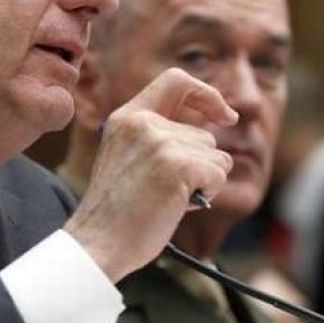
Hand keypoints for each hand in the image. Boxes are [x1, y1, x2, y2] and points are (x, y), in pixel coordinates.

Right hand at [64, 68, 237, 281]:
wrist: (98, 241)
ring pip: (215, 156)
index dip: (206, 94)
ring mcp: (160, 142)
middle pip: (204, 135)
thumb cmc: (116, 211)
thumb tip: (211, 136)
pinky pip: (217, 174)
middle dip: (199, 167)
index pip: (176, 80)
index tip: (225, 116)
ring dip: (203, 181)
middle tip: (167, 191)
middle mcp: (143, 122)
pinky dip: (207, 193)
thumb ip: (158, 137)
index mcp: (127, 116)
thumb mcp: (128, 157)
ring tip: (168, 198)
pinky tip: (178, 205)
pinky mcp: (177, 165)